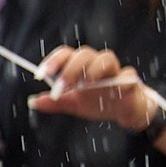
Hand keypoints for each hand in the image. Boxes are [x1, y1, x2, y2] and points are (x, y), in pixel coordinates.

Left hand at [31, 45, 156, 131]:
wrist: (126, 112)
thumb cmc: (100, 102)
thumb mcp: (75, 104)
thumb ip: (56, 102)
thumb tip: (33, 102)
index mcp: (82, 66)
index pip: (66, 54)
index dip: (53, 61)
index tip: (40, 75)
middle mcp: (98, 65)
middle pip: (85, 54)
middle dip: (71, 69)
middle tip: (61, 87)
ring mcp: (116, 72)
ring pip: (107, 58)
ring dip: (94, 69)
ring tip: (86, 84)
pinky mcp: (131, 83)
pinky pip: (129, 76)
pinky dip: (122, 81)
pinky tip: (114, 91)